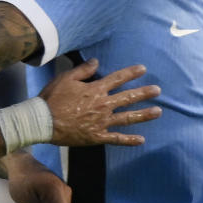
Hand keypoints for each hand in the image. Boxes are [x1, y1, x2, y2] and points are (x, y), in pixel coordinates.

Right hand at [42, 58, 160, 146]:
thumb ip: (83, 70)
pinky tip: (141, 140)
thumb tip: (97, 62)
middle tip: (158, 90)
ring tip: (158, 112)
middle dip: (144, 93)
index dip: (131, 73)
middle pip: (128, 97)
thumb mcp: (66, 78)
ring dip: (144, 114)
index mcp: (96, 90)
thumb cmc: (53, 98)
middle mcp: (103, 105)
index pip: (118, 79)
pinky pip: (116, 139)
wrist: (43, 121)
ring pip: (127, 118)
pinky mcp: (97, 136)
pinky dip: (129, 140)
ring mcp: (102, 122)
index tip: (143, 69)